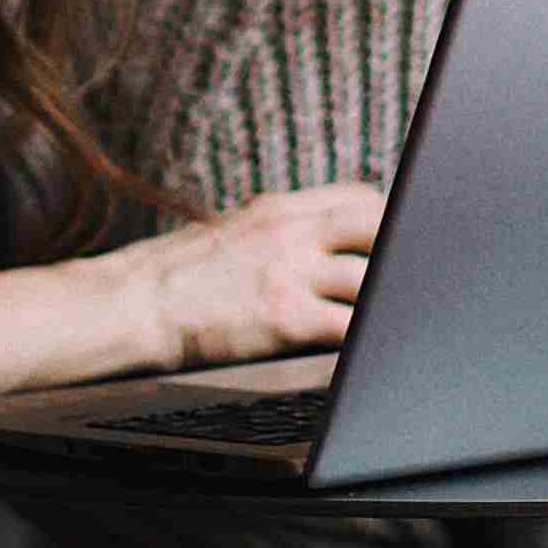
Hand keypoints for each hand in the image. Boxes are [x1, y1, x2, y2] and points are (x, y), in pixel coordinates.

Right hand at [131, 179, 379, 365]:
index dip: (388, 220)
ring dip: (389, 301)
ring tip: (403, 318)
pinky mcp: (287, 319)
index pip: (358, 198)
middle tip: (415, 278)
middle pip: (378, 226)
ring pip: (372, 279)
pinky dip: (369, 340)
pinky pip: (350, 328)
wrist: (132, 303)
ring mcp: (290, 274)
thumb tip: (313, 241)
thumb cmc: (172, 273)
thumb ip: (276, 231)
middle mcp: (290, 233)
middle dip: (403, 251)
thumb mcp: (229, 229)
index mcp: (277, 209)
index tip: (399, 240)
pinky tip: (376, 349)